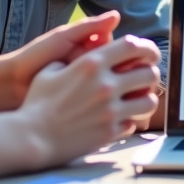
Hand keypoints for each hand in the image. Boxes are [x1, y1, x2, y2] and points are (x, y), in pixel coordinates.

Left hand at [8, 11, 120, 105]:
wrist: (13, 84)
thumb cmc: (36, 56)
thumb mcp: (63, 38)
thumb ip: (88, 27)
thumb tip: (116, 16)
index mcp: (90, 49)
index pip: (119, 48)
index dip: (128, 51)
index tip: (130, 53)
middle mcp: (93, 68)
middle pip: (122, 67)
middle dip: (126, 69)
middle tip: (124, 72)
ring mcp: (90, 87)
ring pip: (117, 86)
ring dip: (122, 86)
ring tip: (118, 87)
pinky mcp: (85, 104)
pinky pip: (105, 102)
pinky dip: (111, 101)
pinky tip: (112, 102)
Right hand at [17, 35, 161, 165]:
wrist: (32, 136)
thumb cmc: (37, 103)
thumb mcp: (50, 71)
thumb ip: (72, 61)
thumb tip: (85, 57)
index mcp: (92, 64)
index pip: (133, 46)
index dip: (147, 47)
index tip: (149, 53)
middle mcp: (106, 85)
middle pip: (149, 73)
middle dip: (151, 74)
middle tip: (146, 78)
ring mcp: (110, 110)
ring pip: (149, 101)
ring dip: (146, 99)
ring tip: (138, 100)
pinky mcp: (110, 132)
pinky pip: (133, 124)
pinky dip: (129, 121)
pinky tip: (120, 120)